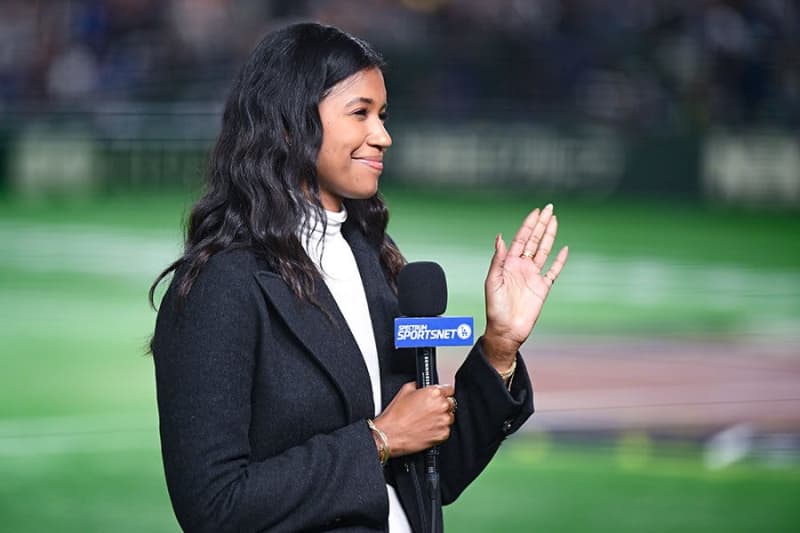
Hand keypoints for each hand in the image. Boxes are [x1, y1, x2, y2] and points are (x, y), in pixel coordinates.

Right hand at [373, 382, 455, 456]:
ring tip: (427, 420)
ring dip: (441, 418)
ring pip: (449, 417)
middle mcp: (441, 406)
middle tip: (430, 410)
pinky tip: (427, 428)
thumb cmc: (396, 415)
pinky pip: (446, 430)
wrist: (391, 434)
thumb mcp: (405, 390)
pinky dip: (439, 429)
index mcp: (434, 393)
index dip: (443, 392)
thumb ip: (419, 386)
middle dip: (442, 405)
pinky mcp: (443, 434)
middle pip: (451, 403)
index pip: (450, 389)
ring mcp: (443, 421)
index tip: (440, 396)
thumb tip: (423, 387)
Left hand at [483, 204, 568, 369]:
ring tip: (554, 221)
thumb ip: (498, 260)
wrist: (506, 329)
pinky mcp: (543, 288)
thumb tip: (500, 238)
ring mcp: (533, 276)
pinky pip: (553, 271)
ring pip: (544, 251)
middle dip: (541, 224)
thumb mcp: (492, 281)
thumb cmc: (495, 308)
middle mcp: (522, 267)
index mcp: (509, 264)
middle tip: (548, 208)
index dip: (528, 225)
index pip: (521, 239)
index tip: (535, 212)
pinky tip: (564, 249)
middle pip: (534, 241)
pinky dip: (559, 260)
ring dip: (549, 236)